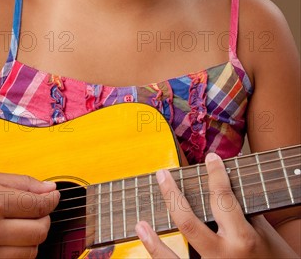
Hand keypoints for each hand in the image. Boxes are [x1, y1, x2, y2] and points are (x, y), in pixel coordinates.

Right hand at [0, 171, 59, 257]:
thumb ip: (21, 183)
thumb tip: (49, 189)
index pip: (38, 205)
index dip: (51, 200)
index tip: (53, 197)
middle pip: (39, 231)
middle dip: (43, 219)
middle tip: (36, 210)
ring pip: (30, 252)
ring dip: (32, 238)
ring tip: (19, 225)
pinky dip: (17, 253)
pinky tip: (8, 240)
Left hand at [135, 153, 298, 258]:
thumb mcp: (266, 234)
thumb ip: (244, 211)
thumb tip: (223, 187)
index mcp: (243, 239)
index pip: (223, 198)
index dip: (216, 174)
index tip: (210, 158)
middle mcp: (223, 256)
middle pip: (189, 221)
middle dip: (172, 195)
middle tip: (162, 174)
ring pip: (175, 258)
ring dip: (154, 242)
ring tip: (141, 222)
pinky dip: (159, 257)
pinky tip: (148, 245)